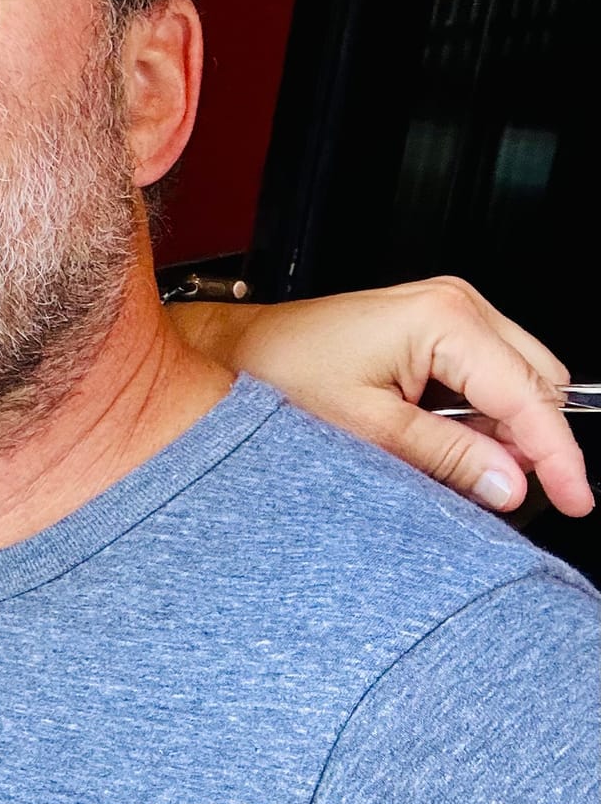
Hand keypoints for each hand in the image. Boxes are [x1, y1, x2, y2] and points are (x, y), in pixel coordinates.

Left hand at [176, 278, 592, 516]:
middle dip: (530, 443)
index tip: (576, 498)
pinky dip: (477, 418)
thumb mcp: (365, 428)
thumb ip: (445, 456)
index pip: (531, 396)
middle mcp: (456, 305)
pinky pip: (486, 379)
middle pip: (538, 385)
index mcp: (445, 318)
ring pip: (518, 384)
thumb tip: (511, 484)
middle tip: (498, 491)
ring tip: (448, 463)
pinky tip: (438, 441)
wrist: (237, 353)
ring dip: (501, 432)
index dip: (558, 455)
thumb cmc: (280, 375)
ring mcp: (449, 312)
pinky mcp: (436, 328)